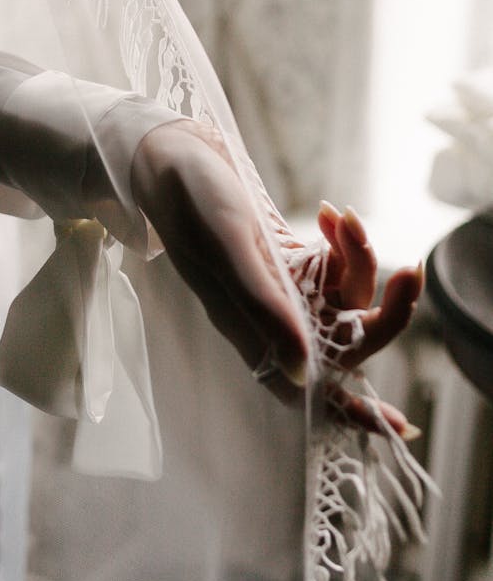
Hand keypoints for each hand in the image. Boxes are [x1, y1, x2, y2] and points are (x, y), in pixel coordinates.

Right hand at [131, 120, 421, 437]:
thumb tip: (303, 375)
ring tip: (343, 218)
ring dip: (360, 256)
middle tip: (410, 272)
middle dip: (386, 310)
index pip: (310, 384)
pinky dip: (344, 240)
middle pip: (345, 337)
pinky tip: (330, 213)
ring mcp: (282, 286)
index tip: (399, 425)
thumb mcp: (229, 251)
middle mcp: (272, 315)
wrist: (170, 156)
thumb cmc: (191, 202)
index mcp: (253, 329)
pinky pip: (335, 262)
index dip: (352, 408)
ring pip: (347, 294)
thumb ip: (263, 309)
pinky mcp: (287, 257)